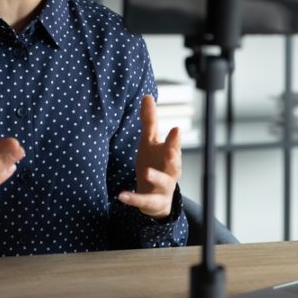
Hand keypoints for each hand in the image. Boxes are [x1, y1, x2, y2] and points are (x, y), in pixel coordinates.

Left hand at [118, 95, 181, 218]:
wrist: (157, 198)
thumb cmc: (154, 163)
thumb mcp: (150, 142)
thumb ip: (150, 121)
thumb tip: (147, 95)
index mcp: (169, 155)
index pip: (173, 145)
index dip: (174, 139)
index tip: (175, 129)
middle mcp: (170, 171)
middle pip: (174, 164)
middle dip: (174, 156)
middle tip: (172, 149)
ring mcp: (163, 188)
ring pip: (163, 182)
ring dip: (155, 177)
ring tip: (145, 172)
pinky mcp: (153, 202)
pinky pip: (144, 201)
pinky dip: (134, 199)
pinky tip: (122, 196)